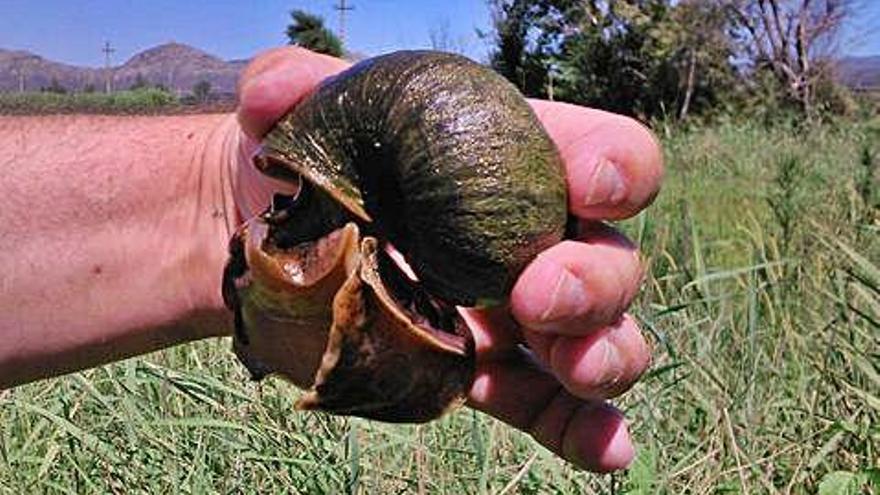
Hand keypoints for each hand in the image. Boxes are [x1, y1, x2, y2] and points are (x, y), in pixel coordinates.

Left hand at [229, 47, 662, 472]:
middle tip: (535, 293)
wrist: (268, 244)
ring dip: (604, 355)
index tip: (587, 189)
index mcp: (515, 161)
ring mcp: (514, 315)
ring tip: (573, 365)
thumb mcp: (295, 113)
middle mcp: (533, 238)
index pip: (603, 156)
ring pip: (600, 338)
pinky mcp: (485, 375)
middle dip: (594, 281)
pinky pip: (551, 408)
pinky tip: (609, 452)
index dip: (615, 171)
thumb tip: (276, 90)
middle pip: (610, 260)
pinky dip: (586, 431)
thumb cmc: (304, 164)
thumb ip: (290, 85)